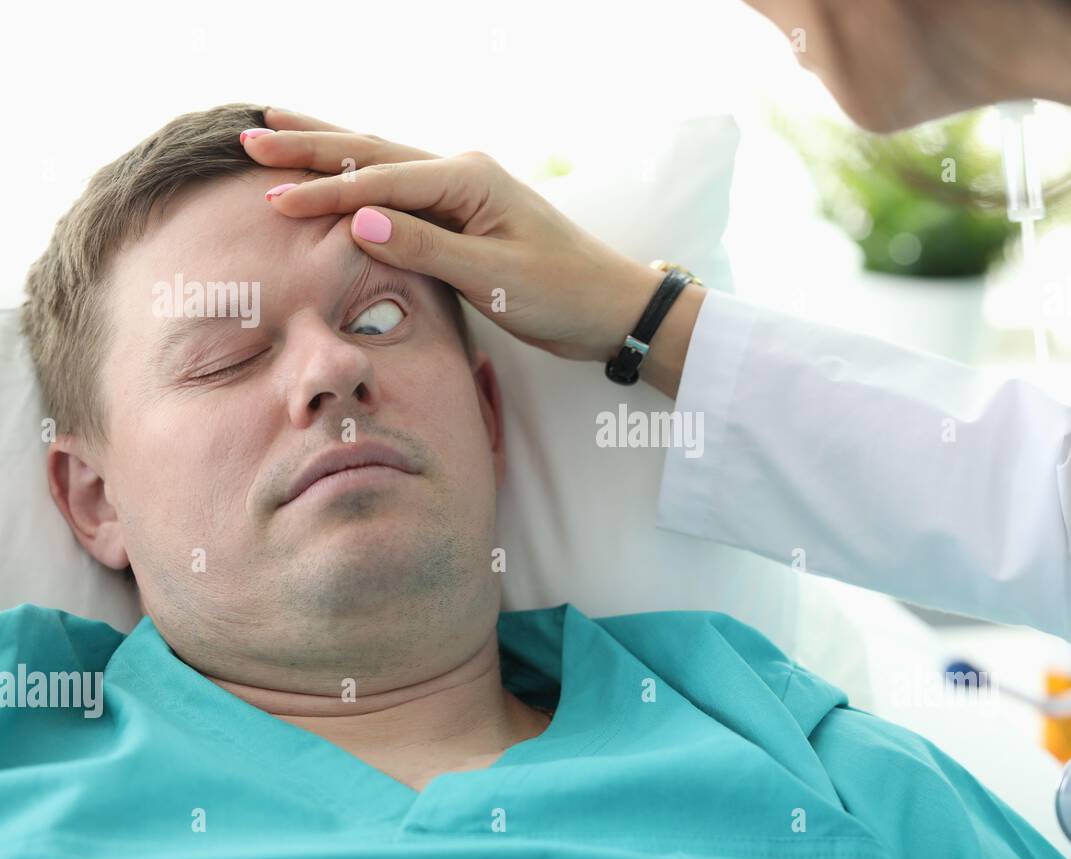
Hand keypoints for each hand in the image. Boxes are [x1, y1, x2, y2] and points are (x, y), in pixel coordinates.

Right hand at [244, 107, 691, 370]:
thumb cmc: (561, 293)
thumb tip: (358, 221)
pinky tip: (337, 170)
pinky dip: (360, 178)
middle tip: (249, 135)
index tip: (272, 197)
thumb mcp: (492, 279)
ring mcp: (463, 192)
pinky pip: (399, 189)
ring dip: (329, 149)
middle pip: (373, 152)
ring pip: (382, 162)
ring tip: (276, 130)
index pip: (381, 181)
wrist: (610, 306)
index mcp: (468, 180)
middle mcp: (462, 174)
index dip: (324, 191)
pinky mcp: (464, 216)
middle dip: (310, 145)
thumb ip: (425, 248)